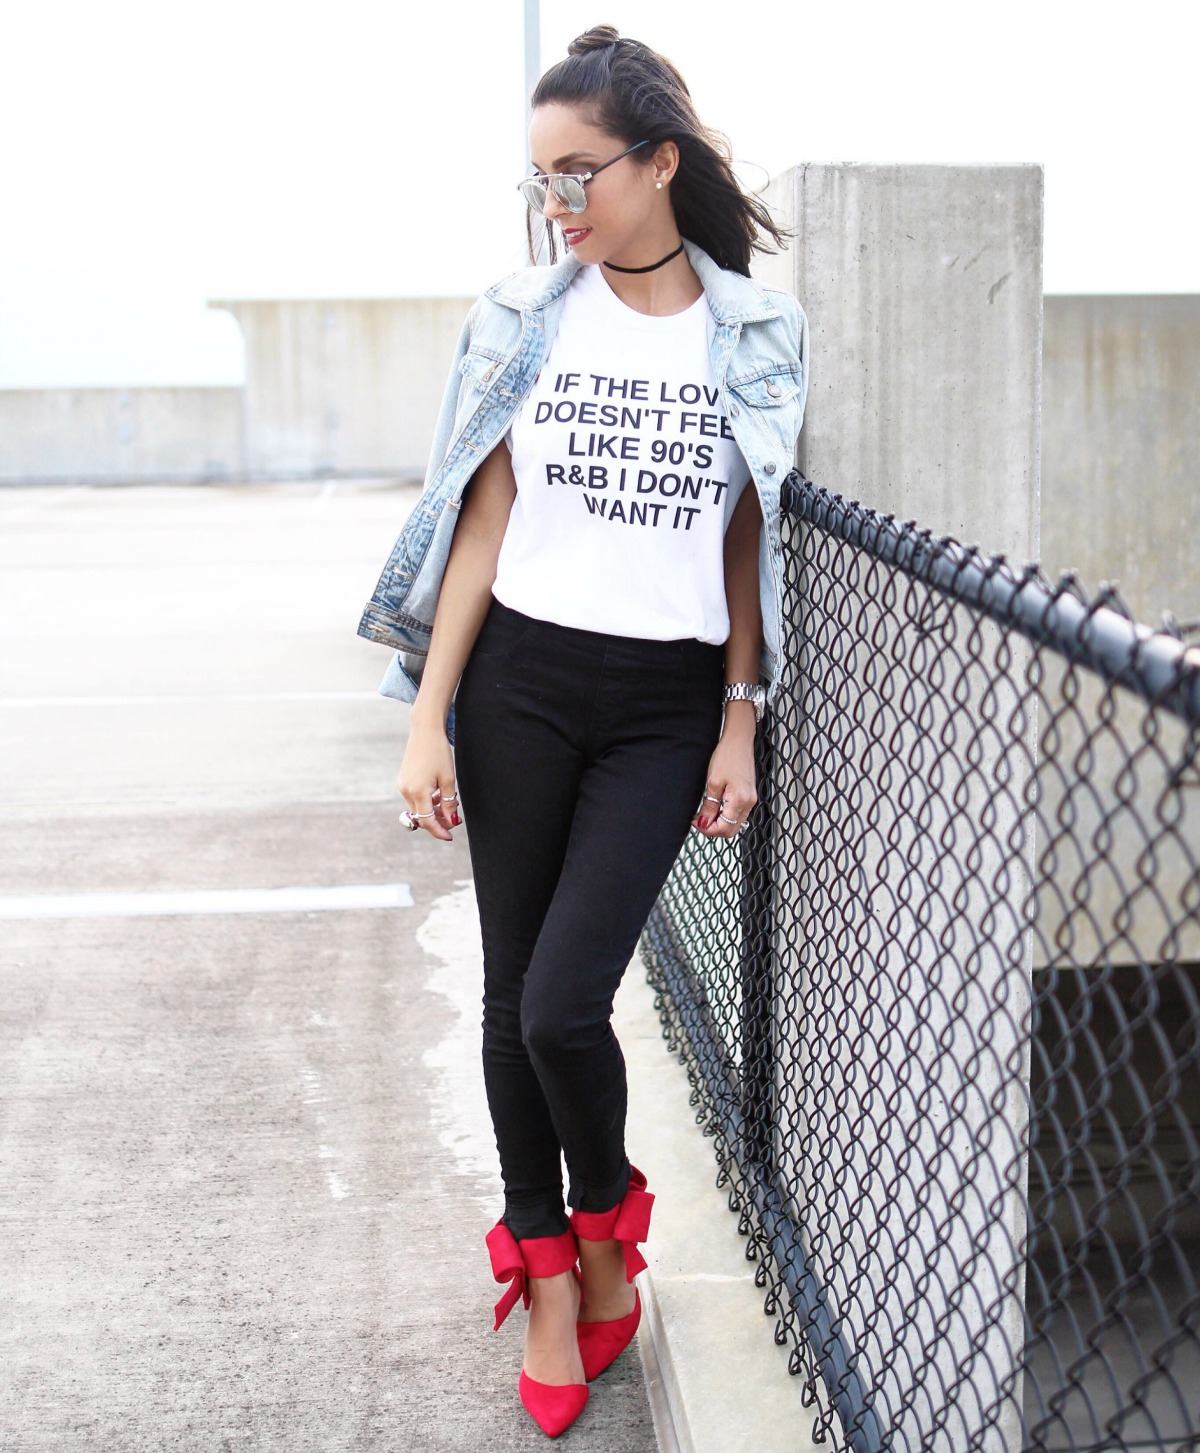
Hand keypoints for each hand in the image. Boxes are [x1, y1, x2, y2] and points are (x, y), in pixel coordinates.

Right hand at [397, 715, 460, 841]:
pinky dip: (426, 802)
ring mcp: (403, 786)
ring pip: (418, 808)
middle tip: (454, 820)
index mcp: (417, 792)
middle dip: (437, 822)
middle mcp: (406, 791)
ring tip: (449, 804)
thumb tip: (452, 821)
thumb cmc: (439, 753)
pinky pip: (415, 798)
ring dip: (433, 811)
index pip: (427, 821)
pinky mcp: (403, 780)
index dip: (439, 831)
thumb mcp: (448, 780)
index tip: (450, 837)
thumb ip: (449, 803)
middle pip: (421, 817)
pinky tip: (439, 796)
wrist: (425, 731)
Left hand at [691, 733, 756, 838]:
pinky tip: (716, 806)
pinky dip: (726, 815)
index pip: (724, 828)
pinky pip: (738, 813)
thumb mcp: (712, 783)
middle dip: (713, 828)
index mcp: (739, 800)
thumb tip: (704, 823)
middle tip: (699, 819)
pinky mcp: (749, 795)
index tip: (695, 822)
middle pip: (731, 830)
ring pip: (735, 823)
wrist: (739, 741)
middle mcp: (748, 803)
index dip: (707, 829)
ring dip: (719, 822)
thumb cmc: (727, 756)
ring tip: (706, 811)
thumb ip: (709, 806)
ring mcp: (750, 800)